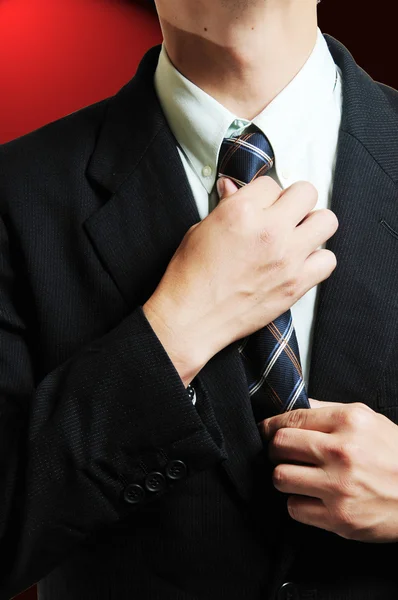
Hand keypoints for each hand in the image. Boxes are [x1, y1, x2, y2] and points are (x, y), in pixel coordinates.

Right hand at [143, 177, 337, 384]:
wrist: (192, 319)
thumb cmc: (190, 277)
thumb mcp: (201, 229)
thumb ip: (226, 206)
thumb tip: (233, 188)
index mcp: (241, 211)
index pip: (271, 182)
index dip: (265, 194)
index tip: (260, 206)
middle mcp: (269, 230)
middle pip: (306, 192)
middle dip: (294, 201)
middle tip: (283, 215)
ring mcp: (287, 257)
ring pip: (326, 221)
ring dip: (313, 226)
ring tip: (296, 237)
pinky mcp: (296, 284)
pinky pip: (328, 260)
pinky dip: (318, 260)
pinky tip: (300, 263)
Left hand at [260, 399, 397, 541]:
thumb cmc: (395, 455)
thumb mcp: (369, 420)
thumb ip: (329, 413)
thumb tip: (293, 407)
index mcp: (349, 422)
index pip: (290, 419)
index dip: (270, 426)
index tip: (265, 431)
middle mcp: (342, 452)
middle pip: (279, 446)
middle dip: (276, 451)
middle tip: (284, 455)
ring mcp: (339, 487)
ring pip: (280, 478)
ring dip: (285, 478)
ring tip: (300, 477)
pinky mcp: (340, 518)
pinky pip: (294, 508)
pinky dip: (299, 504)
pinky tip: (314, 498)